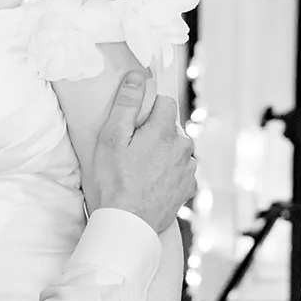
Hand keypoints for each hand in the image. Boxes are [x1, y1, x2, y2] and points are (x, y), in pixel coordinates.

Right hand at [83, 70, 195, 231]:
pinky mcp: (189, 188)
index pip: (166, 103)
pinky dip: (170, 174)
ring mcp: (188, 169)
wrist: (128, 223)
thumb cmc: (114, 181)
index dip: (148, 111)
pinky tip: (152, 184)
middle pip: (172, 128)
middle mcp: (184, 147)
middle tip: (134, 152)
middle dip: (156, 134)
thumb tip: (137, 76)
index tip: (135, 126)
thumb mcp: (111, 139)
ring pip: (178, 150)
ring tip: (142, 171)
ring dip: (165, 154)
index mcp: (165, 131)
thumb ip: (126, 105)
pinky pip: (182, 171)